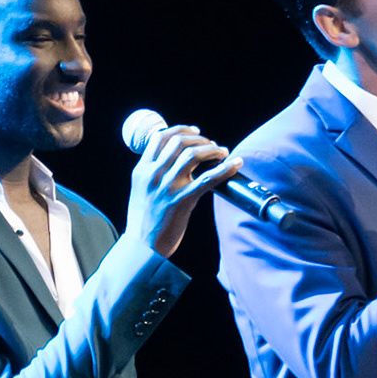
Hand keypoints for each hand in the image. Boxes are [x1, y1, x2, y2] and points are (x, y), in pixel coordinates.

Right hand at [125, 124, 238, 258]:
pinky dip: (224, 169)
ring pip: (193, 155)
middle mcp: (153, 174)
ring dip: (213, 150)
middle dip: (201, 140)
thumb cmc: (144, 221)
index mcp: (142, 170)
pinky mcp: (182, 201)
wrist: (142, 247)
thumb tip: (173, 160)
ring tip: (223, 152)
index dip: (181, 130)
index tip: (196, 132)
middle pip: (179, 142)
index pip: (160, 137)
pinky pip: (207, 179)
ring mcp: (167, 187)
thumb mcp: (141, 190)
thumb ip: (153, 173)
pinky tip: (235, 164)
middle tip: (213, 145)